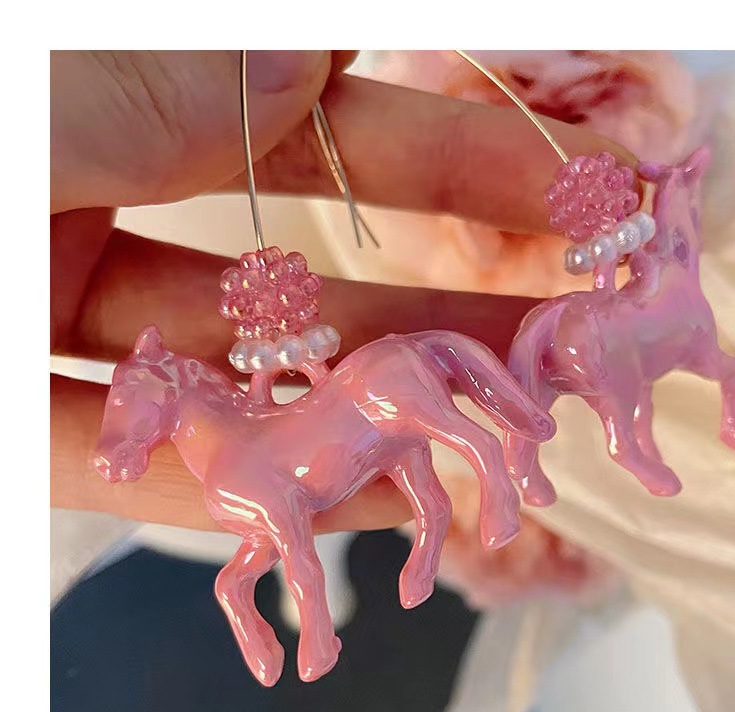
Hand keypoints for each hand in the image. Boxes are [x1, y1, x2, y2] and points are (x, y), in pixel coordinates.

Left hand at [51, 50, 635, 533]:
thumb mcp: (41, 99)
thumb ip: (168, 89)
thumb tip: (317, 65)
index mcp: (95, 119)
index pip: (311, 136)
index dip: (450, 163)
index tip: (567, 191)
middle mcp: (83, 231)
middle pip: (296, 287)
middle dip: (429, 316)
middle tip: (555, 345)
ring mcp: (52, 340)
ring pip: (237, 393)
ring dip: (367, 421)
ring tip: (496, 443)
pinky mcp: (12, 441)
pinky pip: (149, 477)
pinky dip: (254, 498)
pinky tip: (370, 509)